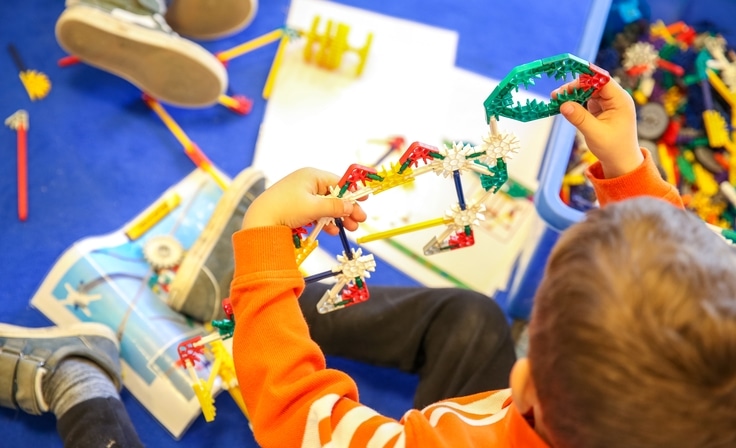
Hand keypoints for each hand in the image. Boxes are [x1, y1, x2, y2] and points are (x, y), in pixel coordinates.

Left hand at [242, 167, 366, 234]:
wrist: (260, 221)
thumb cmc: (286, 208)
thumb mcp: (314, 207)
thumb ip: (335, 207)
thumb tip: (351, 207)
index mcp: (311, 176)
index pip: (338, 182)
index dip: (352, 192)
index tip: (365, 200)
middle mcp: (307, 183)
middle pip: (334, 195)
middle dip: (347, 209)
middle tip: (360, 220)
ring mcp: (301, 196)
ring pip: (326, 206)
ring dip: (338, 217)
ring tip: (350, 228)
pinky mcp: (297, 208)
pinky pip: (316, 213)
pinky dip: (325, 221)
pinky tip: (332, 230)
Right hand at [554, 79, 642, 177]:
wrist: (621, 162)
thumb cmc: (613, 148)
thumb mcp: (595, 133)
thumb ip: (579, 118)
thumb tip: (563, 105)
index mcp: (620, 100)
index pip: (602, 80)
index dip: (585, 78)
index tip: (567, 80)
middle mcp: (615, 98)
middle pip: (593, 84)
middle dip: (574, 87)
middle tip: (556, 95)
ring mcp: (608, 104)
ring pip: (588, 92)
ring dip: (573, 94)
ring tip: (557, 99)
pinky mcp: (601, 110)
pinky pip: (586, 101)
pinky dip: (575, 102)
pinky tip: (564, 105)